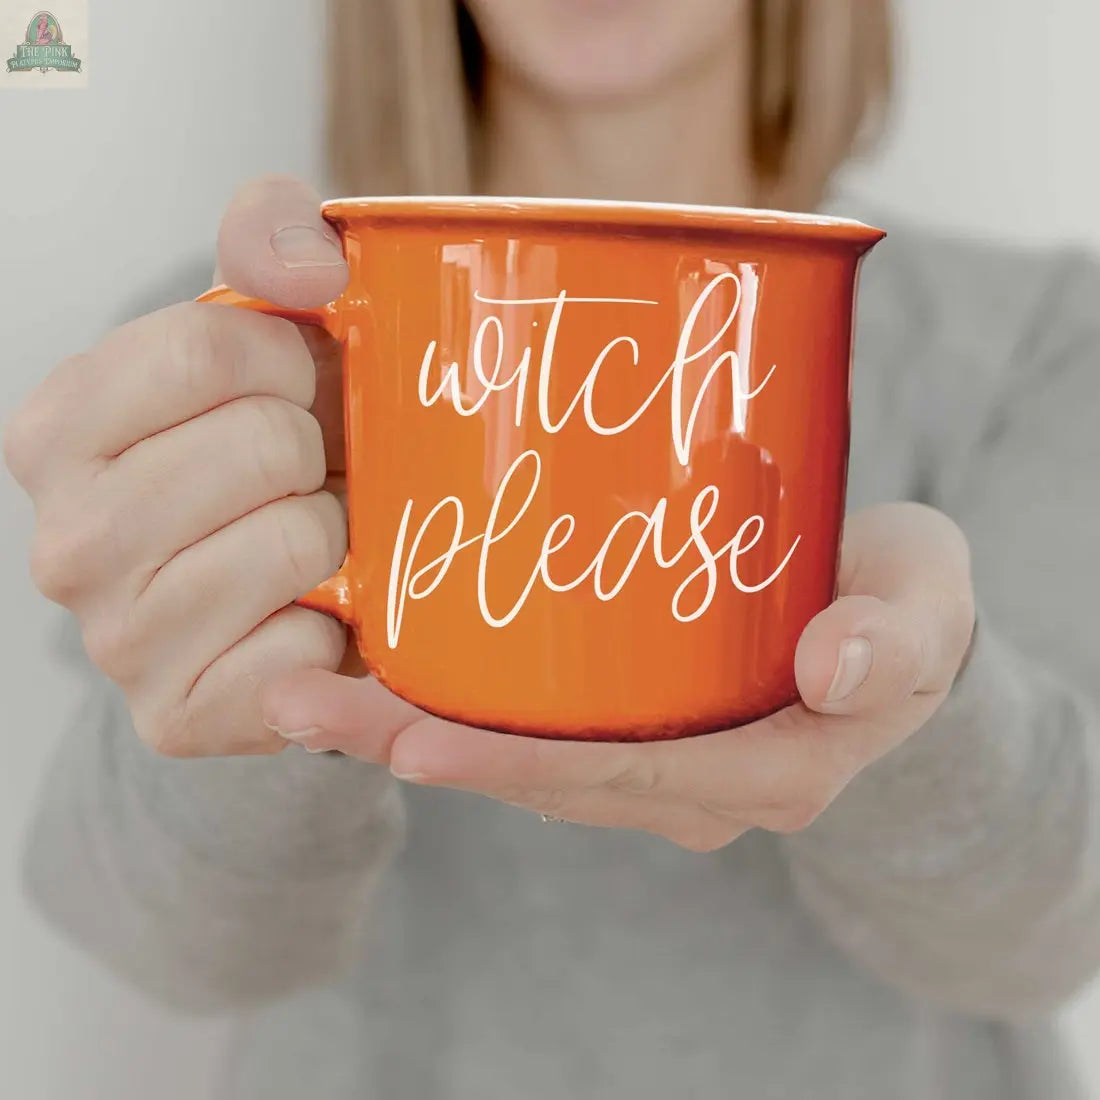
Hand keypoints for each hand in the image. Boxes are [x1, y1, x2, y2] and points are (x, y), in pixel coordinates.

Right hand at [5, 175, 356, 757]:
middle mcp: (66, 541)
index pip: (206, 349)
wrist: (273, 588)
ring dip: (332, 533)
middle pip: (265, 446)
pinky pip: (303, 654)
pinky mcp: (180, 717)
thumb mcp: (260, 324)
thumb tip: (314, 265)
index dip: (288, 360)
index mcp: (57, 429)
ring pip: (299, 541)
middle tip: (302, 476)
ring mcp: (118, 641)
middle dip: (314, 450)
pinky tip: (306, 616)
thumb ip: (272, 239)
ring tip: (306, 540)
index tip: (292, 385)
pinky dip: (332, 628)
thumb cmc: (264, 446)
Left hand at [260, 503, 975, 850]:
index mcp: (763, 769)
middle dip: (421, 748)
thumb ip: (899, 637)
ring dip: (410, 731)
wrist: (887, 624)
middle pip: (542, 777)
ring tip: (303, 691)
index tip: (413, 741)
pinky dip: (450, 709)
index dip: (518, 766)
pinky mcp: (623, 728)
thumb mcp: (926, 606)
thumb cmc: (902, 606)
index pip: (624, 778)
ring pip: (518, 758)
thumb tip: (833, 668)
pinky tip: (372, 668)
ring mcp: (651, 763)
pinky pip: (526, 730)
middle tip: (304, 705)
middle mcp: (691, 786)